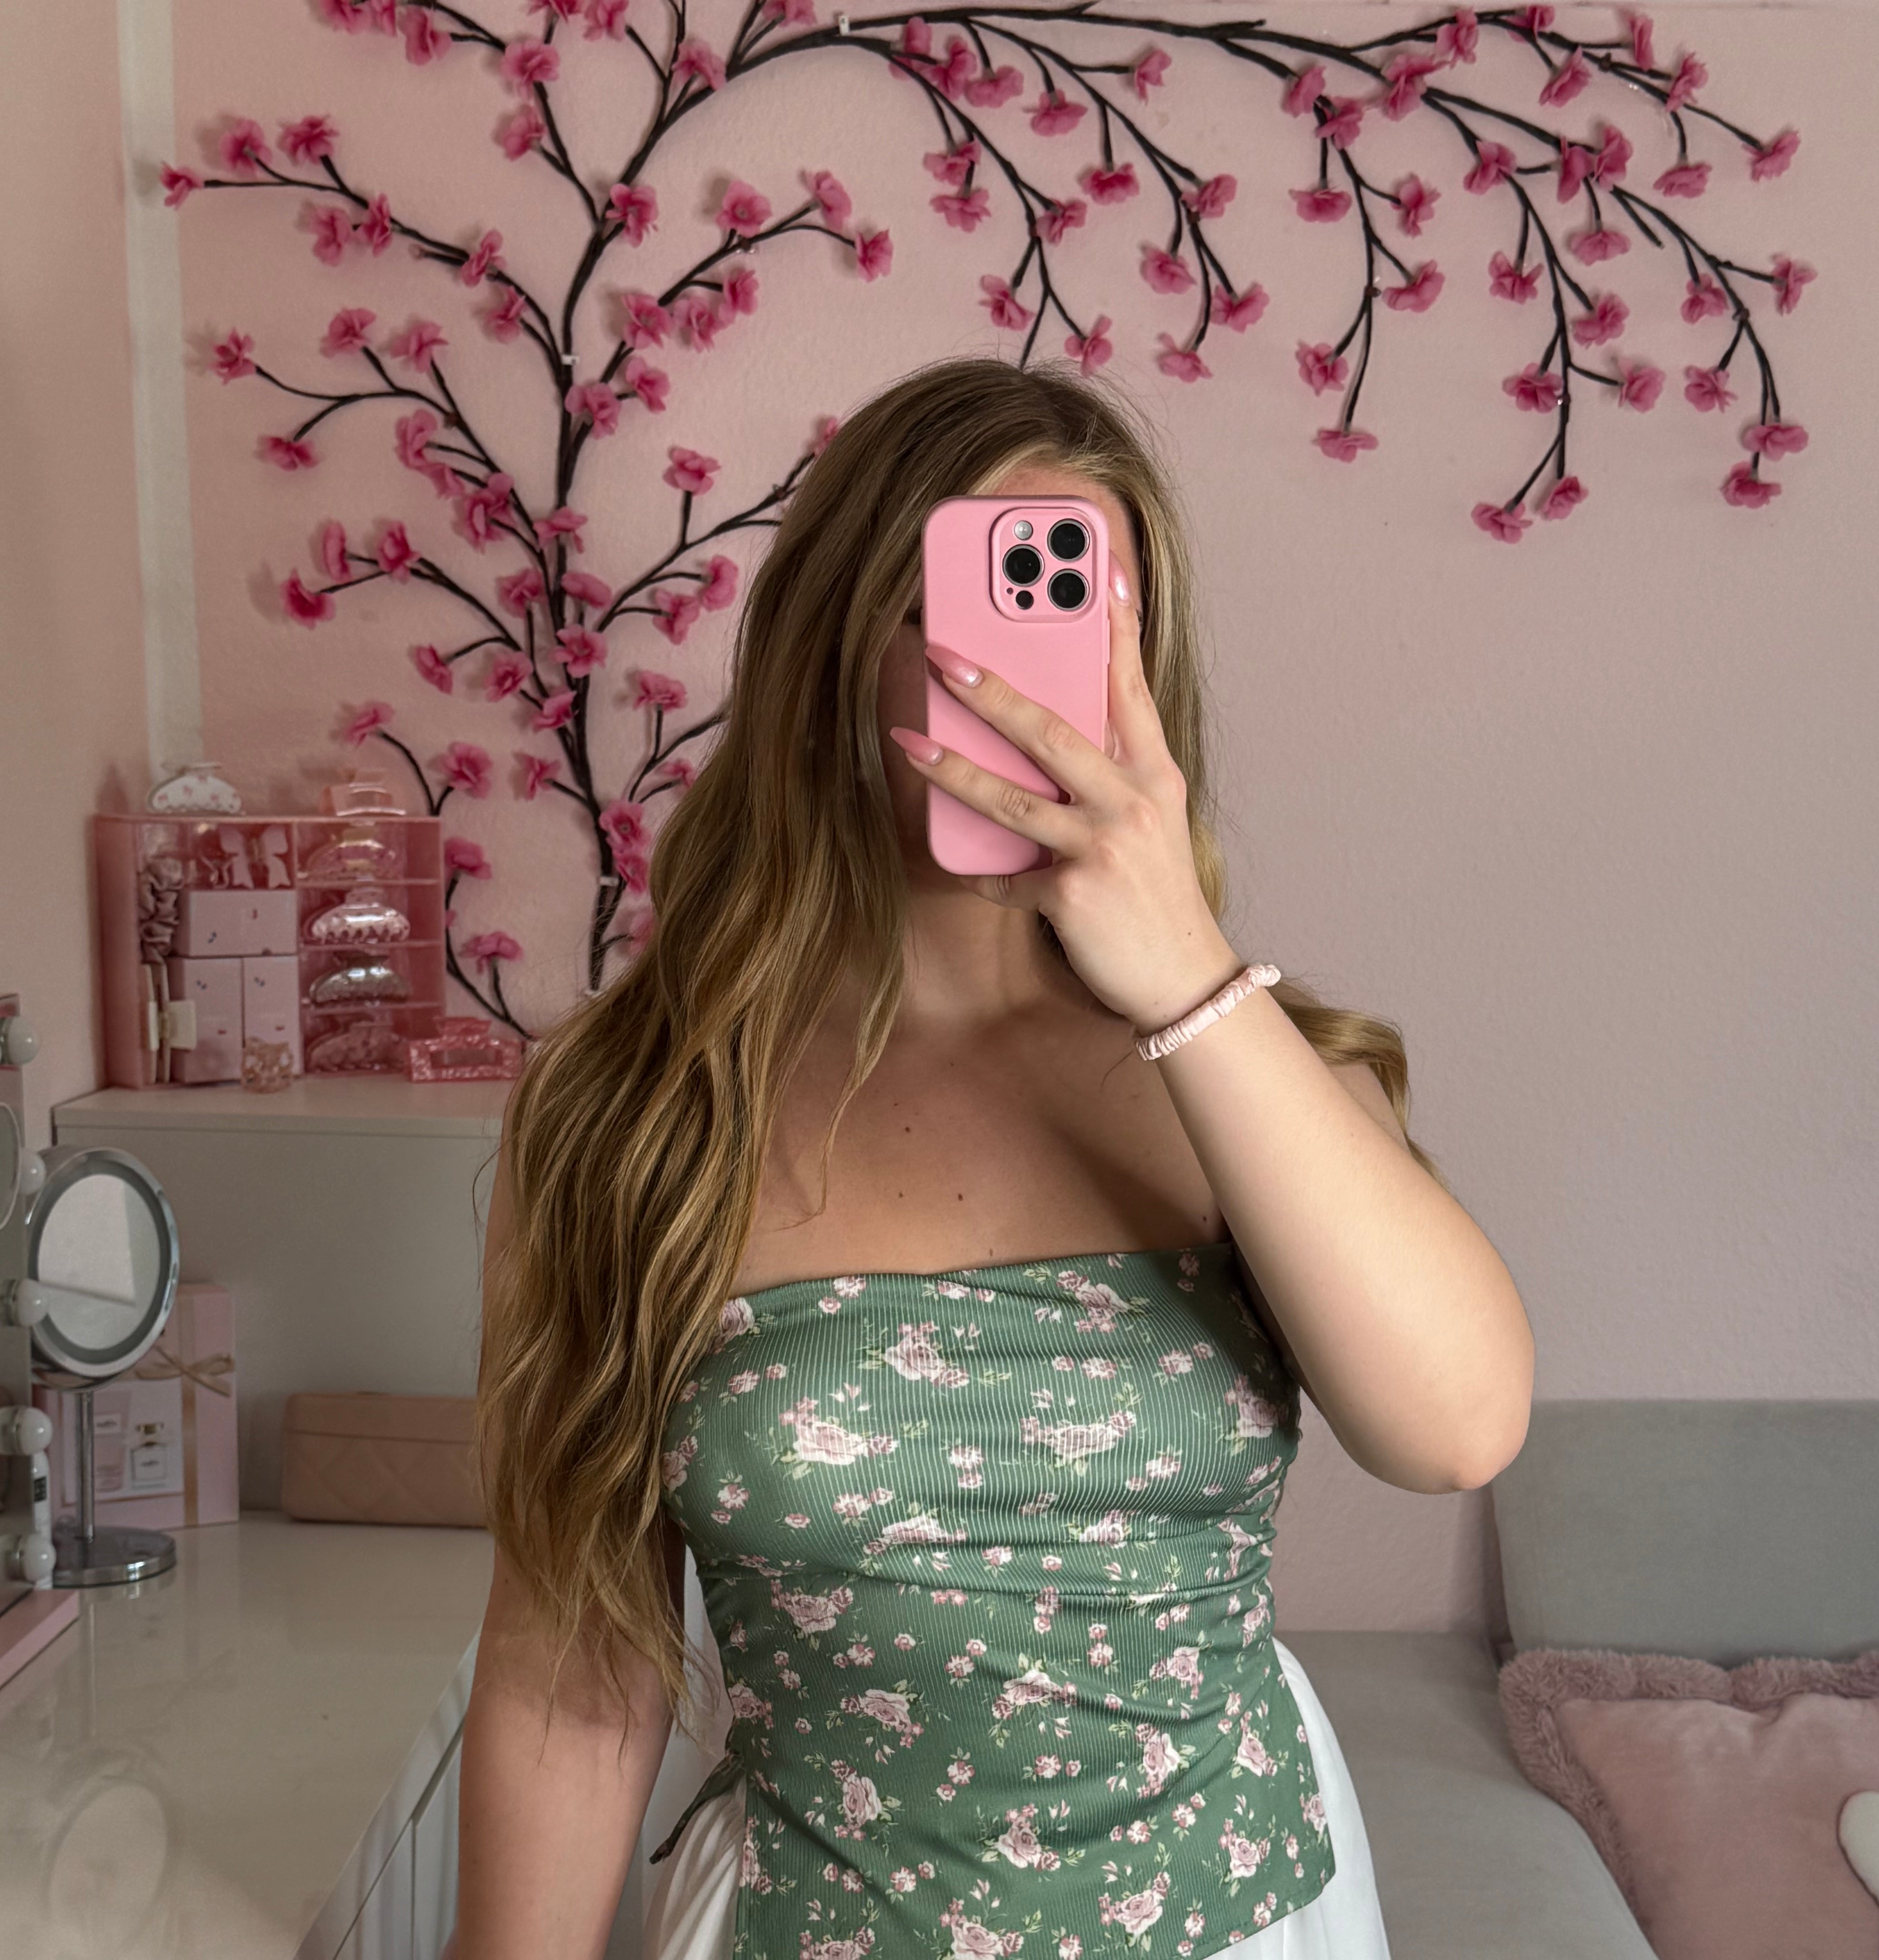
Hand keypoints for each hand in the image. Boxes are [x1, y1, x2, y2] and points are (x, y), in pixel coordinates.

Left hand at [886, 559, 1245, 1034]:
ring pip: (1013, 800)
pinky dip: (984, 876)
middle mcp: (1132, 802)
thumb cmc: (1155, 894)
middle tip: (942, 653)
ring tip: (907, 742)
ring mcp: (1103, 848)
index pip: (1129, 687)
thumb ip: (1110, 771)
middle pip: (1053, 732)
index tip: (1095, 572)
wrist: (1185, 979)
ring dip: (953, 769)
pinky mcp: (1074, 895)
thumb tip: (1049, 726)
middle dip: (992, 689)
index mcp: (1154, 775)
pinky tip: (967, 869)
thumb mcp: (1152, 820)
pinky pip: (1007, 878)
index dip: (1113, 628)